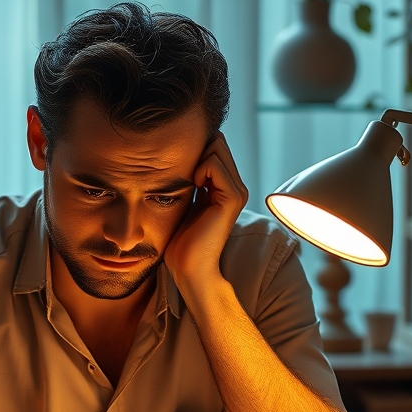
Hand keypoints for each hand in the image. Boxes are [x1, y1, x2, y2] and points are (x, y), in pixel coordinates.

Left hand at [164, 133, 248, 299]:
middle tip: (180, 173)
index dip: (193, 149)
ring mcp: (236, 191)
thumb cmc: (180, 241)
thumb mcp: (184, 202)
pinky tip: (191, 186)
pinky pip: (214, 164)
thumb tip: (176, 157)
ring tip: (187, 181)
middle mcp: (235, 187)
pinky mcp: (232, 198)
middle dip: (194, 150)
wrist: (188, 268)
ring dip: (195, 158)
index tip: (176, 166)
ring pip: (217, 148)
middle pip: (217, 143)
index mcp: (224, 187)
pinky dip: (198, 169)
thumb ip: (188, 181)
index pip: (214, 147)